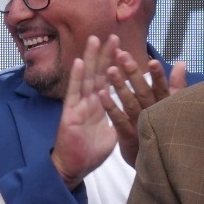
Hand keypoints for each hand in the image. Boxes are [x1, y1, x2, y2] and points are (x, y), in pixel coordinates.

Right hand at [49, 34, 118, 189]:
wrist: (73, 169)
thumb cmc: (90, 153)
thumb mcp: (112, 134)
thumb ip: (119, 120)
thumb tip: (132, 114)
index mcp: (99, 105)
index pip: (108, 80)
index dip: (115, 64)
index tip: (123, 47)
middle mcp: (88, 102)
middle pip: (98, 73)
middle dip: (105, 54)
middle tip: (113, 35)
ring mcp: (78, 106)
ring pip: (86, 77)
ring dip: (91, 58)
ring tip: (96, 39)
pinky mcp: (70, 114)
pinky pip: (74, 93)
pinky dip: (77, 77)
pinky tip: (80, 62)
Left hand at [103, 49, 186, 166]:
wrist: (157, 164)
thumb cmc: (166, 130)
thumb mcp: (174, 107)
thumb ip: (176, 85)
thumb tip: (180, 63)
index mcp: (165, 106)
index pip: (162, 88)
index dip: (158, 75)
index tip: (152, 61)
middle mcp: (154, 114)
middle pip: (144, 92)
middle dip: (133, 73)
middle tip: (122, 55)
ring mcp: (141, 126)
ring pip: (130, 103)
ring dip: (120, 86)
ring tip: (110, 70)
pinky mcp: (128, 137)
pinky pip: (118, 120)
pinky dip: (111, 107)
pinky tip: (101, 94)